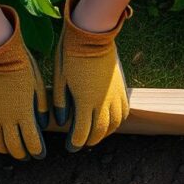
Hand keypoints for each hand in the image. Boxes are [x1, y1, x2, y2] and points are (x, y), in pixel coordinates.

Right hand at [0, 6, 48, 159]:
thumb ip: (41, 109)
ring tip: (10, 149)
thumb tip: (45, 126)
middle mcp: (6, 119)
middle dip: (22, 154)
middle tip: (26, 155)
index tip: (40, 154)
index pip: (32, 143)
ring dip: (5, 150)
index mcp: (24, 114)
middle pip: (14, 148)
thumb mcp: (38, 86)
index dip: (37, 152)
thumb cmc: (22, 66)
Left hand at [53, 0, 131, 151]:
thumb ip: (61, 104)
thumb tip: (62, 123)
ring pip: (114, 124)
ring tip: (95, 135)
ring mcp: (115, 95)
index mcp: (85, 101)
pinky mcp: (122, 88)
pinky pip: (123, 112)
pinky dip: (117, 121)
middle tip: (81, 143)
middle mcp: (103, 102)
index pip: (82, 133)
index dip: (75, 143)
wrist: (92, 36)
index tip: (70, 147)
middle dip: (90, 141)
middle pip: (99, 132)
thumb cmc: (70, 56)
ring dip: (104, 133)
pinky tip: (109, 122)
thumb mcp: (60, 80)